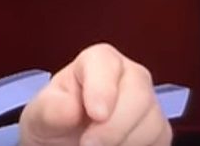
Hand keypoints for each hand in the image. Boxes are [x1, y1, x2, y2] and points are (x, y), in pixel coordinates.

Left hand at [18, 43, 170, 145]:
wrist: (64, 143)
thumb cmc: (54, 120)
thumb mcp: (40, 115)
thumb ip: (50, 109)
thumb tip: (70, 106)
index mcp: (96, 61)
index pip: (105, 62)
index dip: (103, 88)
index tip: (95, 115)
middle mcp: (129, 76)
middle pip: (138, 94)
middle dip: (115, 125)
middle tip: (88, 145)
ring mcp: (148, 104)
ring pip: (152, 122)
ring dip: (123, 142)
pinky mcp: (159, 131)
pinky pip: (159, 141)